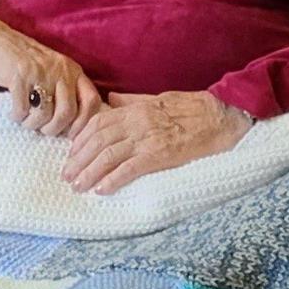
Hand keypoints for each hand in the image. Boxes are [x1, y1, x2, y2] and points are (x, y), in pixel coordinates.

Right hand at [0, 11, 102, 136]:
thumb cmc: (30, 65)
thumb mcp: (56, 72)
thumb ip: (69, 92)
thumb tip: (76, 128)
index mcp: (74, 71)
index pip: (92, 101)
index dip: (83, 123)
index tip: (70, 133)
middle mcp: (61, 70)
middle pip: (67, 112)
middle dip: (54, 129)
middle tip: (44, 130)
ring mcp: (40, 72)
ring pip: (44, 113)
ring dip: (33, 124)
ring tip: (26, 121)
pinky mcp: (19, 75)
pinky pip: (22, 108)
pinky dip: (18, 116)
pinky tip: (15, 114)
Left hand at [63, 91, 248, 193]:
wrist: (221, 116)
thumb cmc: (193, 108)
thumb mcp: (158, 98)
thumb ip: (132, 101)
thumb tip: (112, 100)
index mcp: (135, 109)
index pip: (97, 123)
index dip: (80, 140)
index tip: (71, 154)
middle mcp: (136, 123)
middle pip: (97, 141)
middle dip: (78, 160)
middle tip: (67, 176)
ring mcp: (147, 139)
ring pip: (108, 156)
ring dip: (89, 173)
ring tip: (78, 186)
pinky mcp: (160, 155)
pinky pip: (130, 169)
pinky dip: (113, 180)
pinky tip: (102, 190)